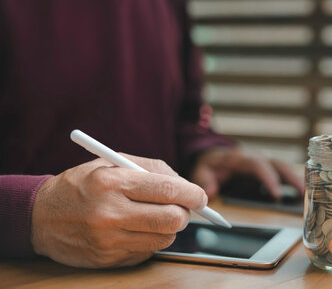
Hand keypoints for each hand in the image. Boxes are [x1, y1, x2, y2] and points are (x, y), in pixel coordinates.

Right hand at [31, 154, 206, 267]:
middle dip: (186, 213)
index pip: (166, 189)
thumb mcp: (111, 162)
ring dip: (169, 228)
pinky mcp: (107, 259)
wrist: (40, 216)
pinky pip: (147, 252)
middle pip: (171, 219)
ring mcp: (108, 240)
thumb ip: (151, 168)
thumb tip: (185, 183)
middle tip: (184, 208)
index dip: (192, 193)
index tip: (201, 196)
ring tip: (157, 216)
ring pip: (163, 238)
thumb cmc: (82, 184)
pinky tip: (137, 229)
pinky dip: (151, 240)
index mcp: (111, 182)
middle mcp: (109, 213)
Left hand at [191, 147, 302, 199]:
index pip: (258, 165)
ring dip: (296, 179)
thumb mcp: (201, 170)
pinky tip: (302, 193)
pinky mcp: (267, 167)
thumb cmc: (210, 164)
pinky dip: (293, 180)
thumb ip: (205, 180)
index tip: (277, 195)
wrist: (213, 154)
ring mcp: (263, 161)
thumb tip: (211, 192)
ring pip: (283, 167)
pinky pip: (283, 172)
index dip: (269, 179)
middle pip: (277, 164)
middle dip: (291, 178)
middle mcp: (255, 157)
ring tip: (307, 195)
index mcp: (240, 158)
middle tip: (302, 194)